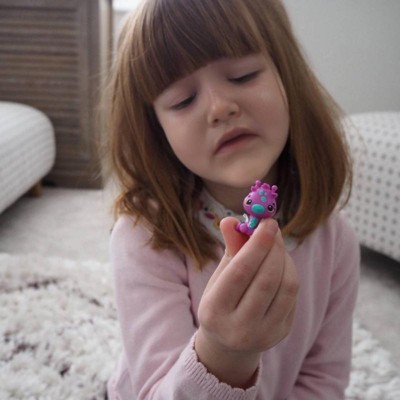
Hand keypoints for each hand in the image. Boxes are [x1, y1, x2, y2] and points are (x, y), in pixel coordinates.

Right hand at [195, 217, 298, 387]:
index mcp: (215, 311)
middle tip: (272, 227)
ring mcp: (264, 334)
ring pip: (286, 286)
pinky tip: (280, 263)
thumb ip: (229, 248)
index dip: (257, 244)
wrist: (228, 343)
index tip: (266, 222)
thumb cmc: (221, 302)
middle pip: (267, 279)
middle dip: (273, 247)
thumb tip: (231, 220)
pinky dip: (289, 271)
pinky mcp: (282, 333)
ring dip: (284, 257)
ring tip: (275, 244)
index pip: (241, 272)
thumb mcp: (218, 277)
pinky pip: (293, 295)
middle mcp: (239, 328)